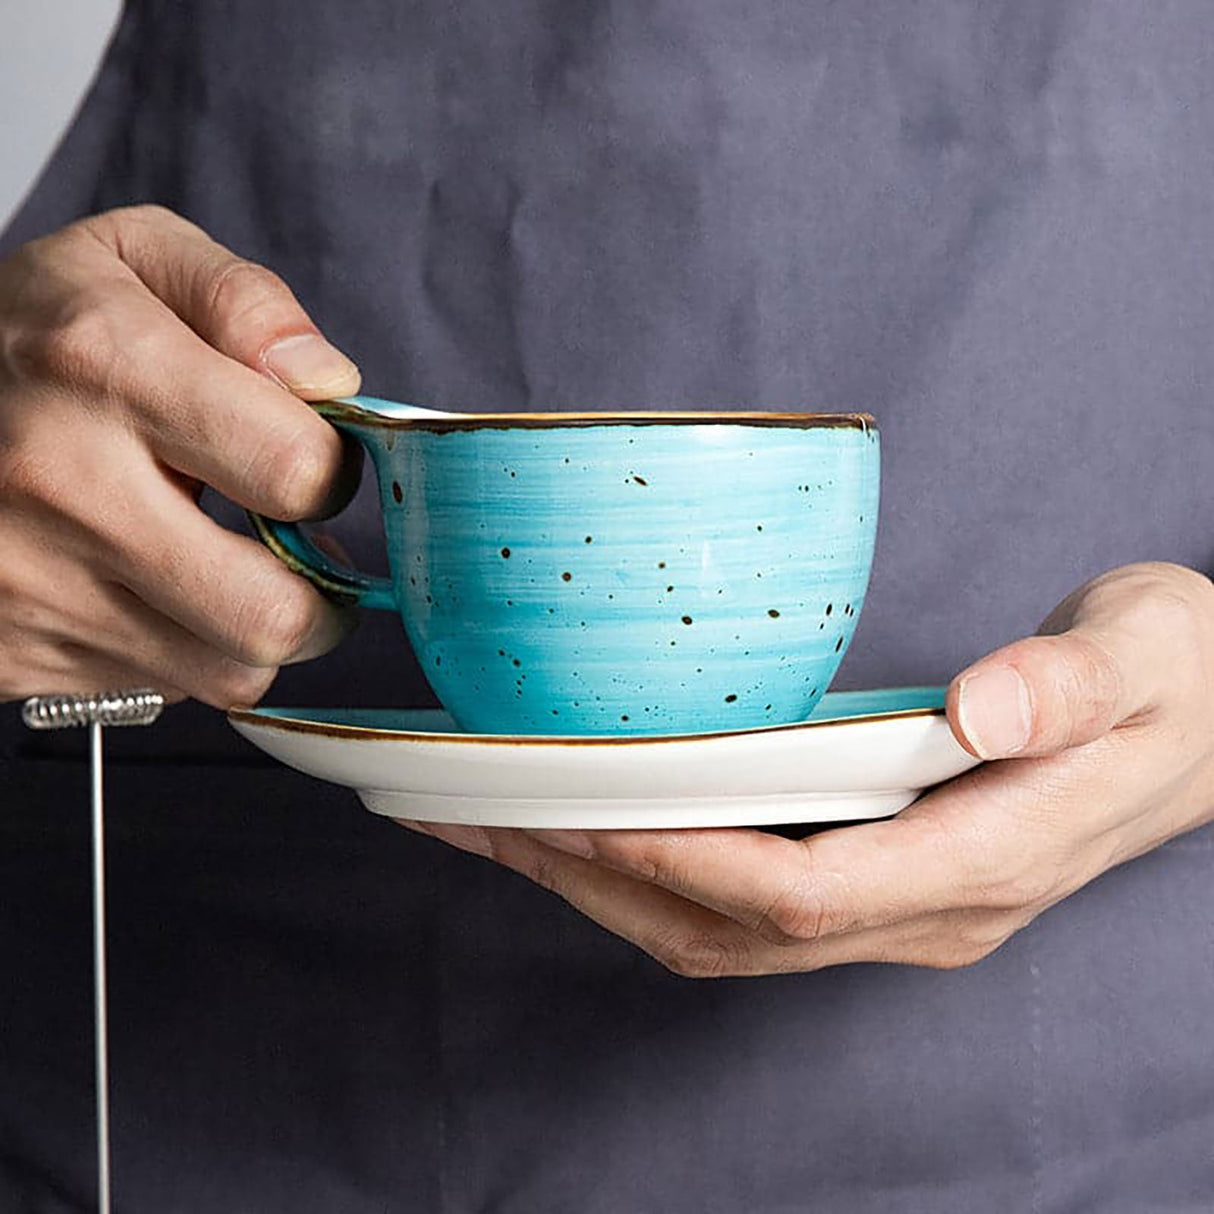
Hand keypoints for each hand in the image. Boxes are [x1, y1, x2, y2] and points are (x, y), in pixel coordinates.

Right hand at [0, 205, 360, 705]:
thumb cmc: (36, 334)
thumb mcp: (133, 260)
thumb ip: (246, 303)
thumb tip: (330, 382)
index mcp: (104, 367)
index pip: (298, 473)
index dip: (332, 471)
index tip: (311, 461)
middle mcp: (63, 487)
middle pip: (273, 614)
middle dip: (322, 594)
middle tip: (302, 555)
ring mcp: (30, 583)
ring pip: (229, 671)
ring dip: (256, 629)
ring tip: (230, 571)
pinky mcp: (14, 652)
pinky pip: (163, 689)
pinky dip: (184, 651)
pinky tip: (155, 591)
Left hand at [402, 562, 1213, 975]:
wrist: (1206, 724)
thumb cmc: (1176, 677)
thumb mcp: (1148, 653)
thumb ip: (1070, 684)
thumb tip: (986, 706)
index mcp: (989, 859)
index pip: (804, 892)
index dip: (682, 859)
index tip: (576, 808)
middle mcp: (930, 909)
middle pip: (729, 927)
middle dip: (595, 877)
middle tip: (475, 816)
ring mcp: (900, 908)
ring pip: (719, 933)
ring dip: (600, 884)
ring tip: (493, 826)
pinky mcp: (878, 882)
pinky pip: (736, 905)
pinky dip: (647, 873)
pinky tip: (588, 828)